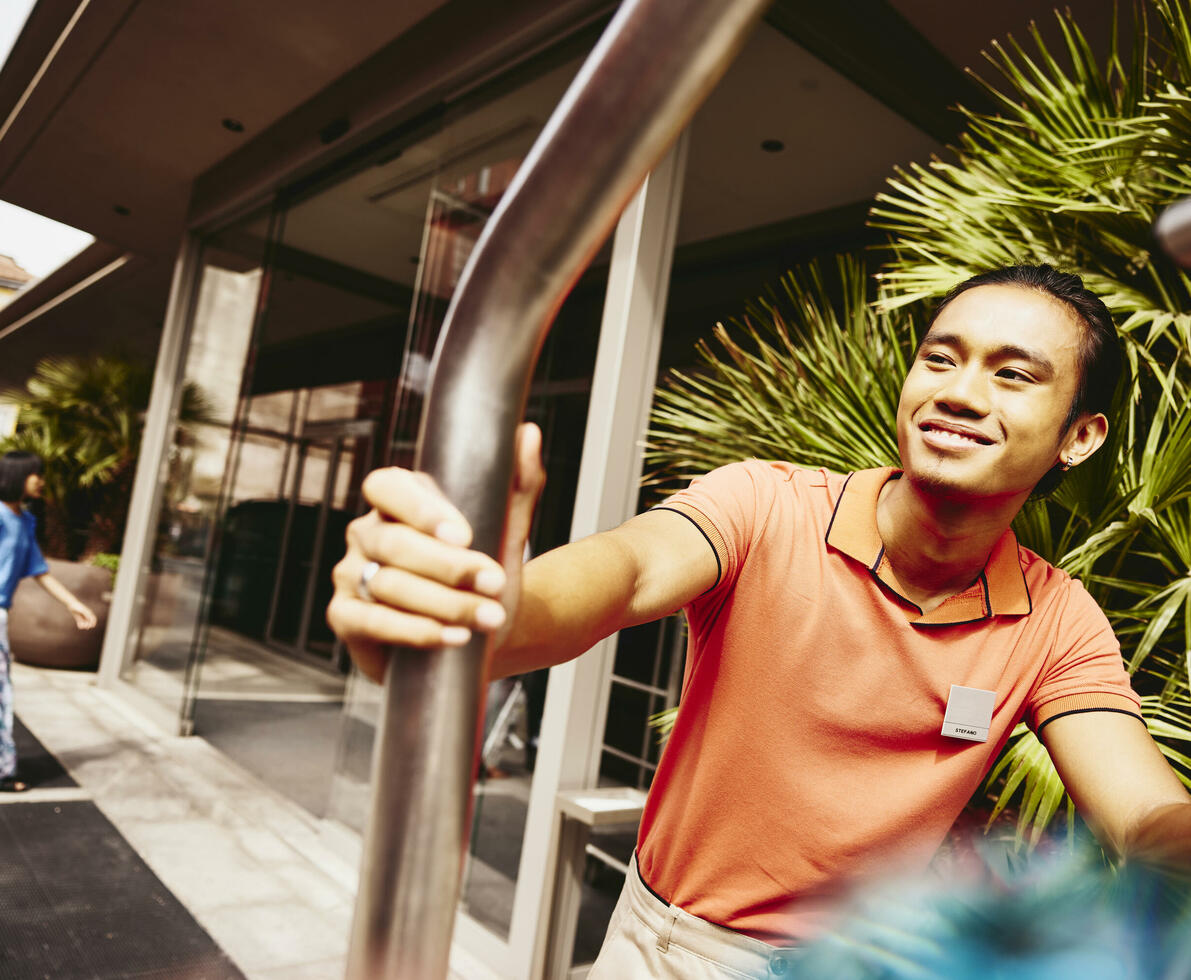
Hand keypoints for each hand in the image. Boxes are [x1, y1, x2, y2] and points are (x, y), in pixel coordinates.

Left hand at [69, 601, 97, 629]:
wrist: (71, 604)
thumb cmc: (77, 606)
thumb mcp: (82, 610)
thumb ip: (87, 614)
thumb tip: (91, 619)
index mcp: (89, 613)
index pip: (94, 619)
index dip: (93, 623)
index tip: (90, 626)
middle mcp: (87, 615)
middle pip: (89, 622)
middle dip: (87, 625)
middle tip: (83, 626)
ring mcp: (82, 617)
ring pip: (85, 623)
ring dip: (83, 626)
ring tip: (80, 625)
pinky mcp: (78, 618)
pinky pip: (81, 623)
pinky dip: (80, 625)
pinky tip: (78, 624)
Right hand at [328, 423, 545, 682]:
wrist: (482, 631)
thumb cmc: (485, 572)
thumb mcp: (506, 527)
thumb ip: (517, 482)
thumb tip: (527, 434)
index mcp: (395, 502)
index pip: (386, 487)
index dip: (420, 509)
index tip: (464, 535)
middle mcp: (366, 534)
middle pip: (396, 544)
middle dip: (449, 567)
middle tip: (494, 582)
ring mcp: (349, 575)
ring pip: (389, 585)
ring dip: (445, 604)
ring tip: (490, 617)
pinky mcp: (345, 618)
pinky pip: (373, 622)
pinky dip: (416, 631)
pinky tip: (452, 636)